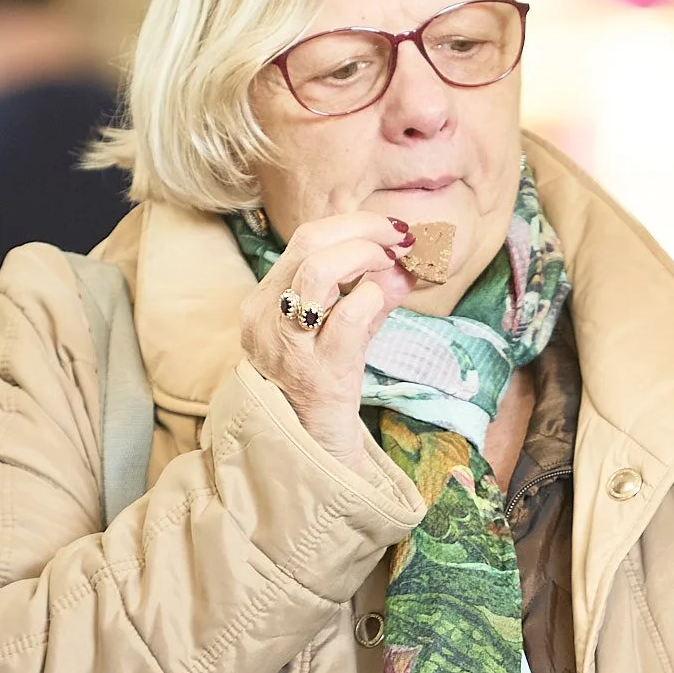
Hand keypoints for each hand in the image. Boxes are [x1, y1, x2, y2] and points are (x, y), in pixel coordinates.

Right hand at [239, 212, 416, 470]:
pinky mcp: (317, 370)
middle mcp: (266, 318)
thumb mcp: (344, 330)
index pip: (305, 239)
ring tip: (390, 266)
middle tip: (399, 240)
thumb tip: (409, 261)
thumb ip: (372, 294)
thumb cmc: (323, 384)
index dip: (353, 225)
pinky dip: (374, 296)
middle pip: (309, 243)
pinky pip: (348, 316)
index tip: (391, 230)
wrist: (310, 448)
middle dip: (363, 230)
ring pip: (320, 271)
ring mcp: (288, 344)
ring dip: (366, 256)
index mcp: (264, 301)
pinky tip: (385, 300)